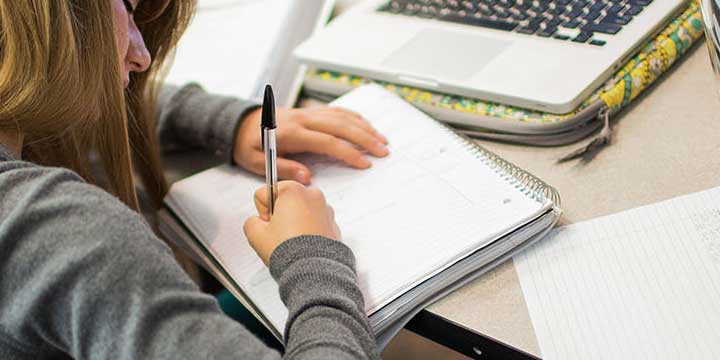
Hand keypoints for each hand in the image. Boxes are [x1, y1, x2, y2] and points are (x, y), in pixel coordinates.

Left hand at [234, 107, 388, 183]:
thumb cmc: (248, 145)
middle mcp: (303, 119)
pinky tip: (367, 126)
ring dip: (364, 127)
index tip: (364, 163)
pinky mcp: (310, 111)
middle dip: (365, 138)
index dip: (348, 152)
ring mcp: (308, 113)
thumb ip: (282, 168)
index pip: (327, 142)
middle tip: (383, 151)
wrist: (239, 123)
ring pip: (342, 116)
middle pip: (341, 126)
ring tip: (382, 140)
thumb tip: (306, 177)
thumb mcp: (257, 162)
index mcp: (291, 133)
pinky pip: (336, 111)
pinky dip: (354, 117)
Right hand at [243, 181, 340, 264]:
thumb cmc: (289, 251)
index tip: (268, 225)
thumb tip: (257, 222)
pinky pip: (314, 224)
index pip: (265, 193)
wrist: (313, 271)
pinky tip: (303, 245)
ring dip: (294, 223)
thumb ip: (251, 222)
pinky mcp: (333, 224)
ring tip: (292, 242)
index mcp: (293, 190)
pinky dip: (308, 231)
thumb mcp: (255, 235)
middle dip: (280, 216)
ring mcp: (325, 210)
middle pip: (285, 201)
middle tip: (279, 234)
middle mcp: (312, 195)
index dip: (262, 211)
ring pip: (300, 213)